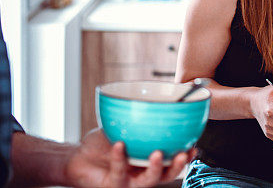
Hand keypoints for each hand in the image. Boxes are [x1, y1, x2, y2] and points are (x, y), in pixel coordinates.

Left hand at [64, 128, 195, 187]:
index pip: (171, 163)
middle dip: (177, 167)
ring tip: (157, 154)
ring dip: (155, 169)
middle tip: (183, 154)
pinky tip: (119, 144)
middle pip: (166, 176)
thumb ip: (137, 115)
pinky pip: (118, 172)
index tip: (195, 146)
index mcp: (148, 163)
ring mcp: (127, 183)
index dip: (185, 158)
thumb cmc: (102, 143)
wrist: (77, 157)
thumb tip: (153, 93)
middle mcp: (141, 175)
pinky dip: (118, 158)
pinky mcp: (112, 186)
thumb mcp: (122, 125)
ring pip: (147, 182)